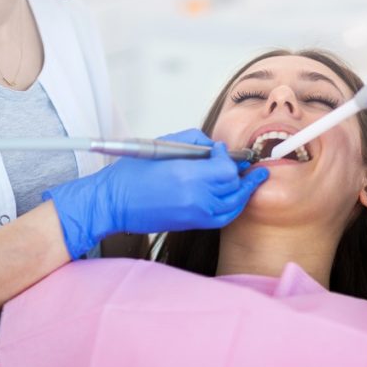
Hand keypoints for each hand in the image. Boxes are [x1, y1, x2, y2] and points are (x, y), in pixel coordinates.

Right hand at [44, 129, 268, 258]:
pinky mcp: (191, 224)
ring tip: (253, 179)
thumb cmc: (132, 174)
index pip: (226, 168)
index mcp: (187, 176)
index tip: (220, 150)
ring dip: (244, 189)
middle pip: (233, 185)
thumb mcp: (163, 146)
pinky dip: (234, 206)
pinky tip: (238, 196)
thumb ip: (194, 142)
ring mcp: (195, 214)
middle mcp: (196, 198)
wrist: (113, 203)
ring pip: (234, 203)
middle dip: (240, 171)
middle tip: (244, 162)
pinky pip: (223, 217)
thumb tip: (214, 147)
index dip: (228, 157)